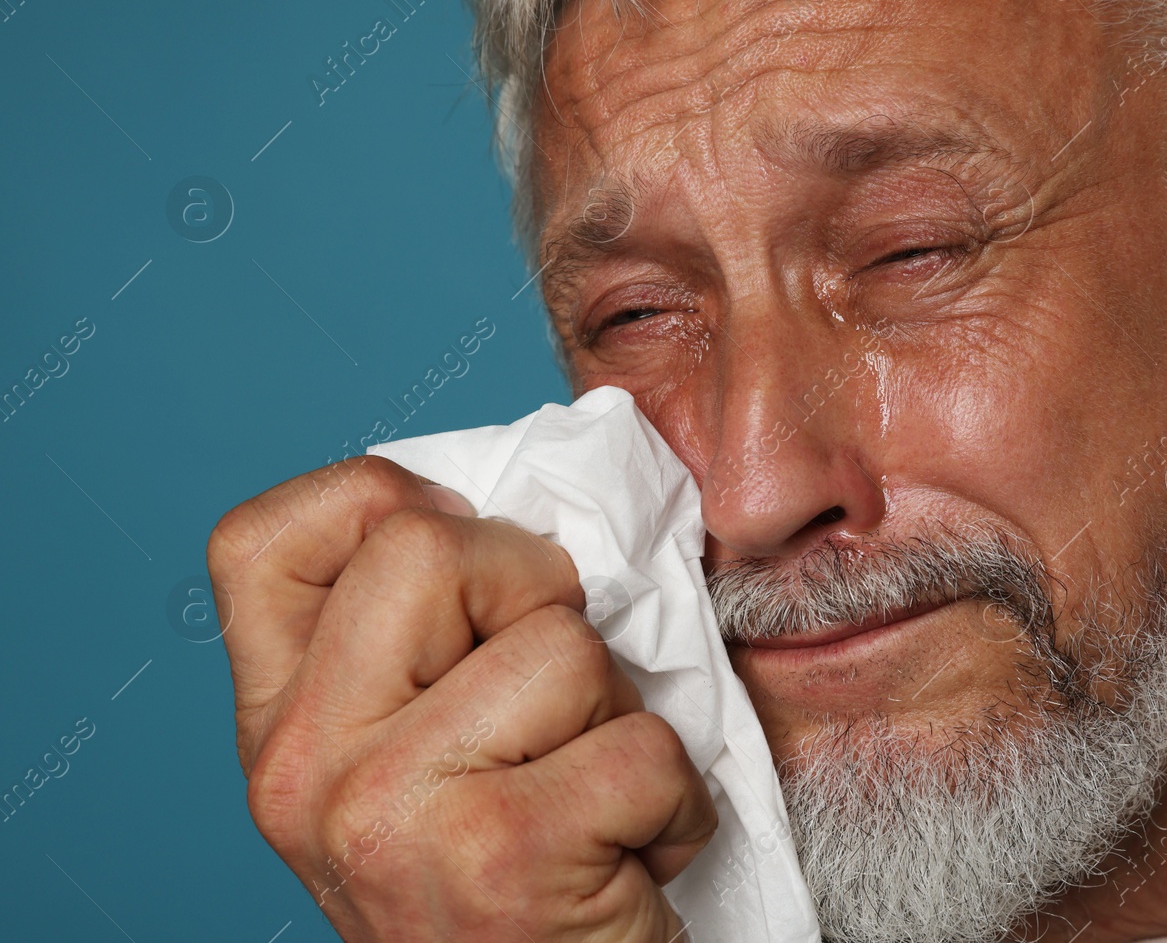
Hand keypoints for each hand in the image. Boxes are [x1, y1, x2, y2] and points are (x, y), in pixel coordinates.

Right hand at [207, 456, 715, 940]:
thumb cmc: (492, 886)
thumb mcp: (406, 762)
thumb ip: (415, 644)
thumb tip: (521, 507)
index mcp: (276, 726)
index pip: (263, 538)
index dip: (382, 505)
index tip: (464, 576)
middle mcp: (302, 766)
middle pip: (427, 543)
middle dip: (537, 592)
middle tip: (553, 689)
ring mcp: (391, 812)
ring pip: (562, 644)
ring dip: (617, 714)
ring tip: (591, 792)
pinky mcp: (502, 859)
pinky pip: (642, 744)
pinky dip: (677, 798)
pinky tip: (636, 850)